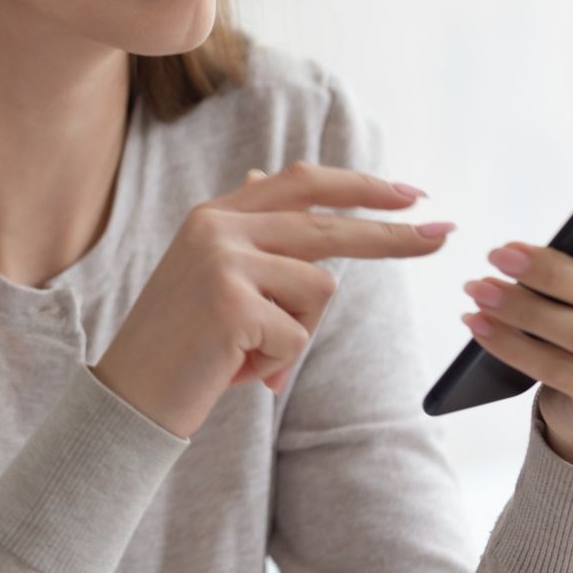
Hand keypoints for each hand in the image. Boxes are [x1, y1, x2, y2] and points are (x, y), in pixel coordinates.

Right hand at [91, 161, 456, 438]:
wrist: (129, 396)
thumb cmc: (182, 343)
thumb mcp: (209, 274)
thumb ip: (245, 231)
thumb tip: (265, 175)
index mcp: (216, 215)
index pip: (302, 182)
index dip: (358, 186)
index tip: (408, 193)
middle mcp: (218, 226)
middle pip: (328, 224)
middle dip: (391, 235)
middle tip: (444, 234)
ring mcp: (223, 260)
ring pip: (319, 288)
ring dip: (296, 334)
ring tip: (248, 353)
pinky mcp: (230, 301)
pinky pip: (296, 335)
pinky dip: (276, 364)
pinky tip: (235, 369)